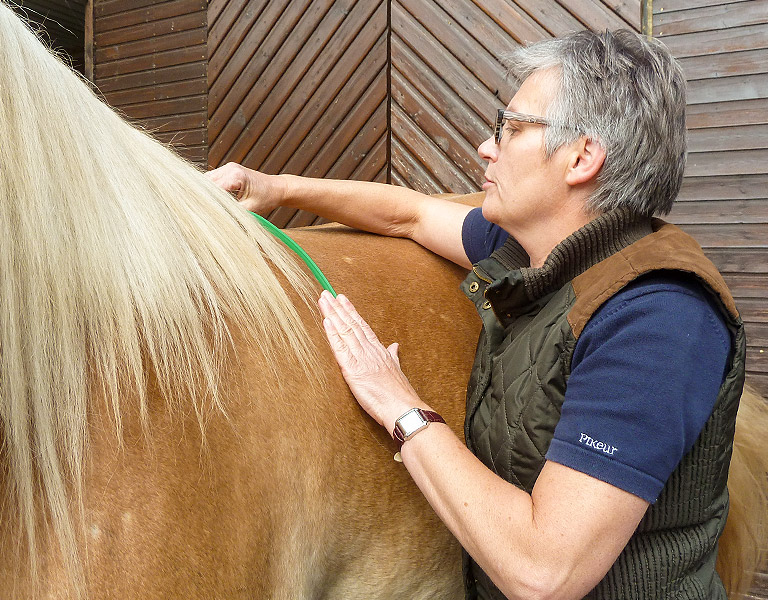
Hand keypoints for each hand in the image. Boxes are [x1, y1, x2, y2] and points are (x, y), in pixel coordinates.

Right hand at [205, 162, 281, 213]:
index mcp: (235, 176)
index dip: (206, 202)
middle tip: (203, 212)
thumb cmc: (268, 198)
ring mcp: (229, 168)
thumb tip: (217, 218)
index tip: (203, 213)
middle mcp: (230, 169)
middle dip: (204, 197)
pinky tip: (213, 200)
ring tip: (209, 206)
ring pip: (207, 180)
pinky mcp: (229, 171)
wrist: (278, 189)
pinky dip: (211, 189)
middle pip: (206, 183)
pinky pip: (214, 179)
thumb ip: (233, 213)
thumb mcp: (250, 209)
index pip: (212, 189)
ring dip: (206, 193)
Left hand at [318, 291, 424, 434]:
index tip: (342, 299)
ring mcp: (362, 359)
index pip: (362, 326)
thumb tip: (394, 345)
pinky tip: (326, 321)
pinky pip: (340, 349)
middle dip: (338, 308)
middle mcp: (370, 350)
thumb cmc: (400, 393)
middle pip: (351, 324)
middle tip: (327, 294)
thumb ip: (393, 355)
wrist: (403, 408)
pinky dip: (332, 334)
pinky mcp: (353, 370)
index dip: (351, 311)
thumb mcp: (397, 369)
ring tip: (323, 300)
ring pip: (345, 332)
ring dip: (332, 315)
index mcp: (379, 350)